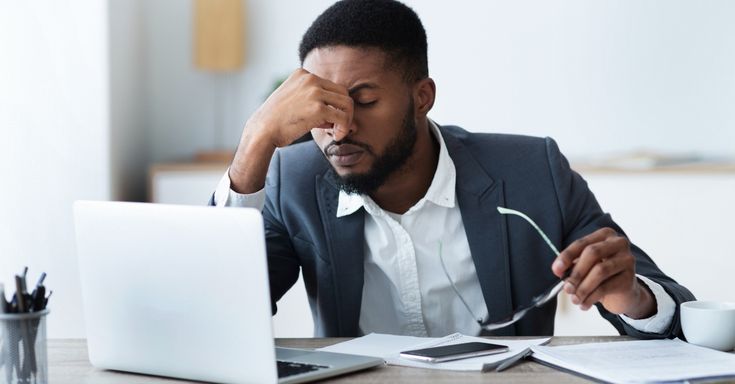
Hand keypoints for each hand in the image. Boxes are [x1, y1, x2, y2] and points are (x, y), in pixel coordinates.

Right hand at [228, 69, 353, 192]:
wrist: (262, 130)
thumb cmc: (277, 121)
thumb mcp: (293, 100)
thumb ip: (313, 101)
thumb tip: (339, 115)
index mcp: (303, 74)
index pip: (331, 87)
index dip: (333, 104)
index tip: (328, 120)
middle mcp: (310, 78)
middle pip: (343, 93)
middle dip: (343, 111)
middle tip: (336, 127)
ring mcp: (314, 92)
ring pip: (347, 103)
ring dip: (346, 120)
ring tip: (337, 132)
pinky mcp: (318, 108)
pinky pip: (343, 117)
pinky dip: (344, 128)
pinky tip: (336, 136)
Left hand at [551, 228, 655, 318]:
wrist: (623, 294)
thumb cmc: (601, 276)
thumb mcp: (586, 266)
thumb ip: (573, 265)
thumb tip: (559, 271)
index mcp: (605, 235)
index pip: (582, 243)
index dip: (567, 256)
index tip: (557, 270)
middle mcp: (619, 243)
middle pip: (593, 253)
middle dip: (576, 272)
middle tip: (567, 287)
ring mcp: (627, 260)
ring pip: (600, 271)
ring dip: (583, 287)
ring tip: (575, 299)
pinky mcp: (629, 278)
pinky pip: (606, 287)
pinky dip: (591, 297)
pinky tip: (584, 304)